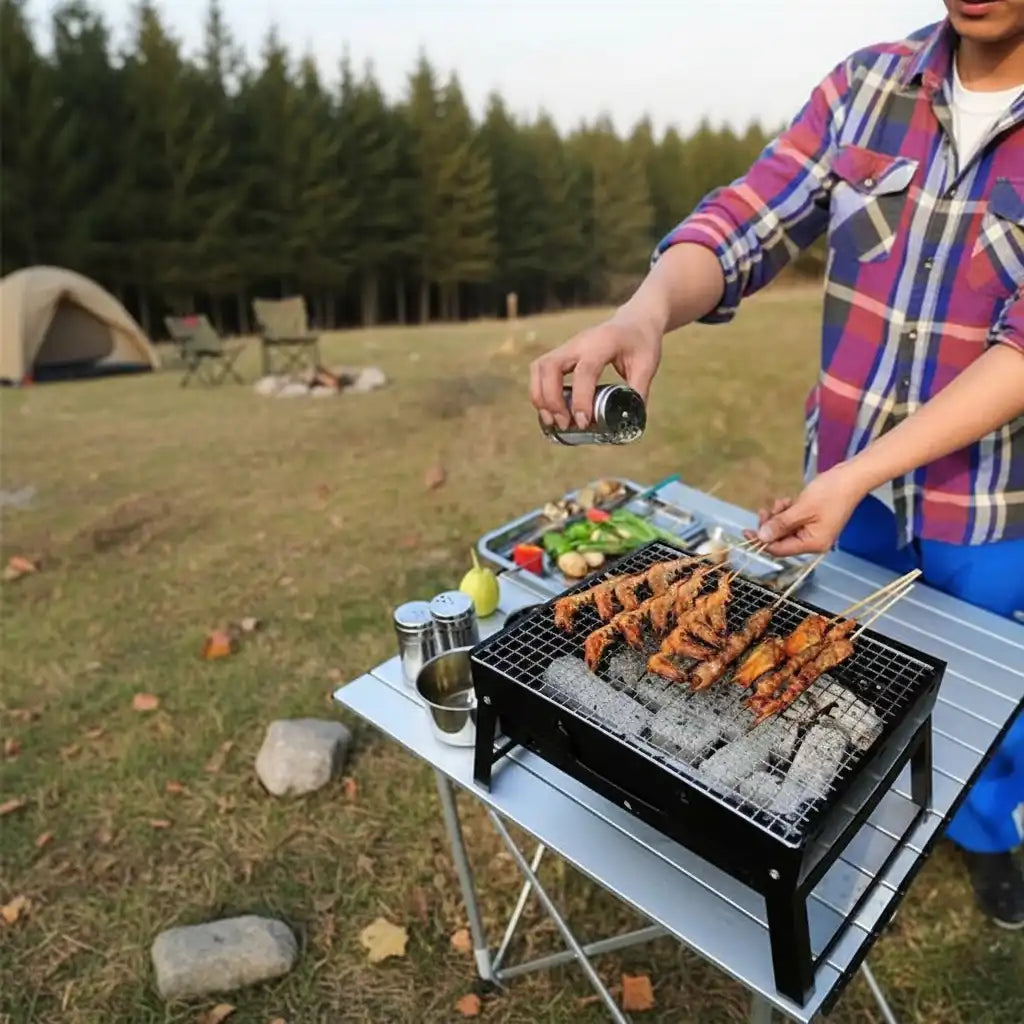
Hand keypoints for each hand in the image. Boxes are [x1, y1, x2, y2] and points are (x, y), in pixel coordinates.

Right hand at [529, 313, 661, 428]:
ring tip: (552, 421)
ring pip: (540, 368)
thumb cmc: (642, 343)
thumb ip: (638, 393)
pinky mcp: (561, 353)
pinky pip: (540, 371)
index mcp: (603, 344)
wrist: (635, 321)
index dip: (580, 399)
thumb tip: (629, 424)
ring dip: (540, 397)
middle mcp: (579, 343)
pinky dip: (539, 392)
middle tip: (563, 424)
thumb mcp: (647, 366)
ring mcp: (567, 346)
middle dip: (551, 400)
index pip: (584, 371)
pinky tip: (550, 410)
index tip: (584, 422)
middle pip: (550, 367)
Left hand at [742, 465, 868, 556]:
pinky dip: (787, 511)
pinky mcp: (814, 520)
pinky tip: (789, 500)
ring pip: (785, 528)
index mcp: (812, 543)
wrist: (852, 477)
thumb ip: (780, 525)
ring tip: (783, 501)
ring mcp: (814, 530)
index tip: (746, 531)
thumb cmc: (830, 493)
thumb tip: (761, 537)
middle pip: (781, 539)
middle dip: (771, 524)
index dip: (761, 541)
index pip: (779, 550)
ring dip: (779, 515)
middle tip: (766, 509)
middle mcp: (813, 541)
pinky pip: (793, 520)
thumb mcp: (801, 509)